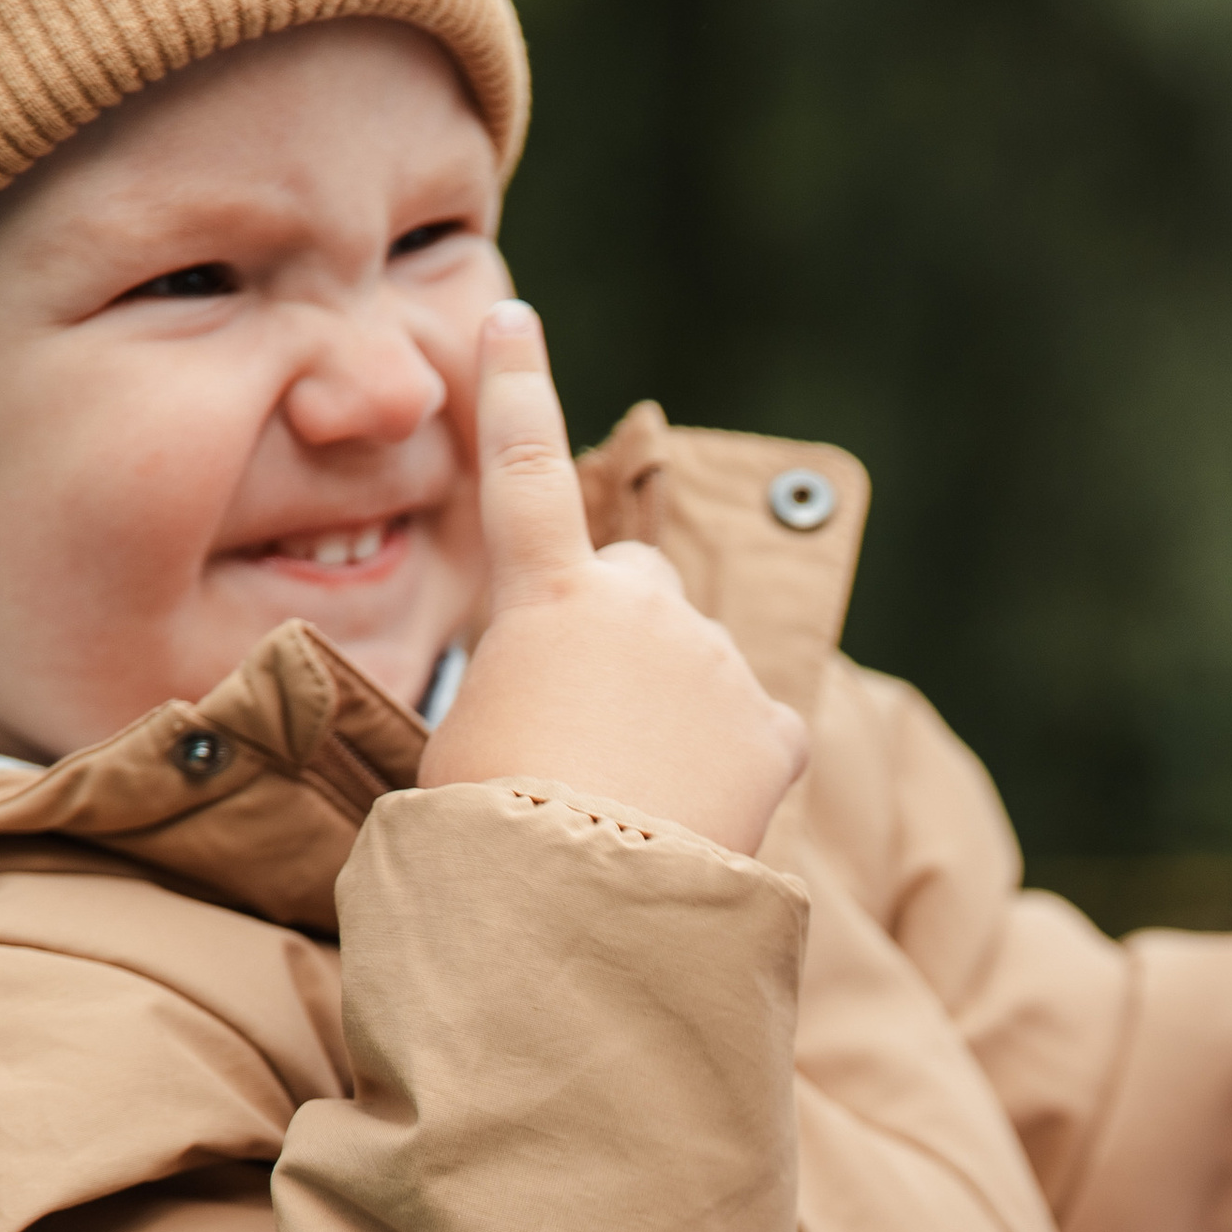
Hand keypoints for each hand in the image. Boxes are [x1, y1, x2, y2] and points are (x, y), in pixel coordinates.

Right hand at [420, 304, 807, 852]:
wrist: (577, 911)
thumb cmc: (488, 836)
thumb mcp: (461, 745)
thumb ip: (511, 688)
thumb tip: (553, 713)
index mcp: (544, 600)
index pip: (522, 471)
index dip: (516, 389)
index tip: (512, 319)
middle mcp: (642, 606)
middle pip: (636, 584)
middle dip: (619, 631)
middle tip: (582, 726)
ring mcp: (715, 662)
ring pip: (697, 663)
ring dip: (672, 711)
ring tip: (628, 797)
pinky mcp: (771, 726)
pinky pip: (757, 729)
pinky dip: (733, 766)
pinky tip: (694, 815)